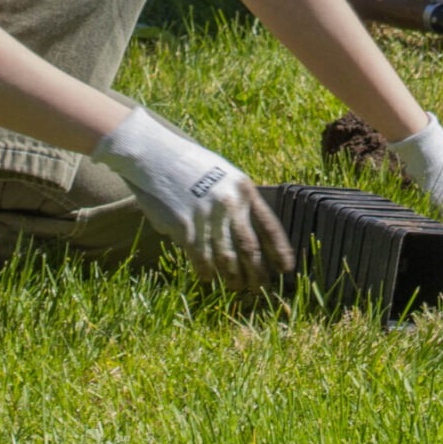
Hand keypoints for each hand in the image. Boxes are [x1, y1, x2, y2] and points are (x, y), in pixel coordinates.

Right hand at [91, 106, 293, 290]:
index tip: (286, 269)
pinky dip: (206, 271)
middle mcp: (229, 205)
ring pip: (227, 258)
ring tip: (238, 288)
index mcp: (243, 190)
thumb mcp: (223, 175)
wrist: (156, 155)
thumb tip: (245, 235)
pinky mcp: (185, 227)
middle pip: (250, 248)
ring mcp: (207, 217)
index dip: (279, 250)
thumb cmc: (191, 165)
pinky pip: (200, 257)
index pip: (269, 226)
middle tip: (261, 288)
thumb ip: (236, 202)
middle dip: (258, 272)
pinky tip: (209, 278)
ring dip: (234, 277)